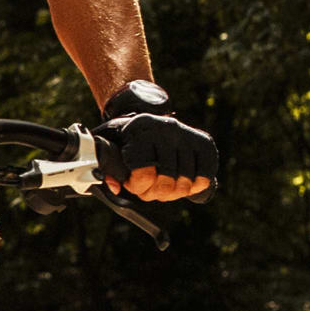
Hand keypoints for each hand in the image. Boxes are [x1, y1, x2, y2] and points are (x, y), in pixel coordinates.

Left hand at [95, 83, 214, 200]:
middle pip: (166, 182)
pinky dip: (195, 187)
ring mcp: (187, 134)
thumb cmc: (125, 138)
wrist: (147, 118)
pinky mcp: (204, 142)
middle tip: (148, 187)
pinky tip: (183, 184)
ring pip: (185, 183)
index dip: (137, 187)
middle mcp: (166, 128)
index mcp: (140, 128)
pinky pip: (205, 176)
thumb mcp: (107, 146)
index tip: (131, 182)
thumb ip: (104, 167)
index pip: (144, 173)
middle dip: (155, 193)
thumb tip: (114, 187)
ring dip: (173, 193)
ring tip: (162, 185)